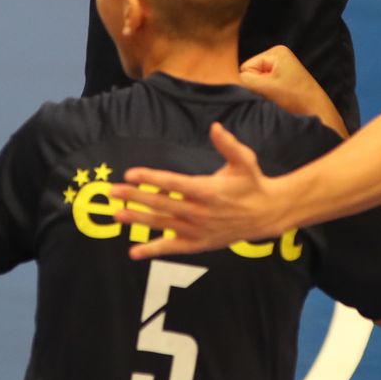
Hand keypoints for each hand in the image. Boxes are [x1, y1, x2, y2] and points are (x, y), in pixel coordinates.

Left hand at [108, 122, 286, 259]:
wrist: (267, 214)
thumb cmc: (253, 183)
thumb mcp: (245, 161)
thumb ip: (228, 145)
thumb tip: (216, 127)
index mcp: (208, 190)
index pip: (173, 183)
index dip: (151, 178)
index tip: (130, 174)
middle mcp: (200, 212)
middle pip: (162, 204)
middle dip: (135, 197)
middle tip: (112, 191)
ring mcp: (199, 230)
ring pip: (163, 225)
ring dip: (138, 219)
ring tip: (116, 214)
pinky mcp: (199, 244)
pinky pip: (173, 248)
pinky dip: (153, 250)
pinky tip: (134, 252)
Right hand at [239, 44, 324, 111]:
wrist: (320, 117)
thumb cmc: (296, 100)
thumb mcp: (264, 87)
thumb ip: (241, 81)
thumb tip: (223, 81)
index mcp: (276, 51)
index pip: (245, 68)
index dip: (251, 84)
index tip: (269, 93)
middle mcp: (278, 58)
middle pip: (250, 76)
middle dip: (257, 90)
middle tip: (272, 99)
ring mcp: (282, 71)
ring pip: (256, 86)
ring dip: (262, 96)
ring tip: (277, 102)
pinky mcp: (284, 84)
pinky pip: (265, 91)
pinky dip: (269, 99)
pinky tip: (280, 104)